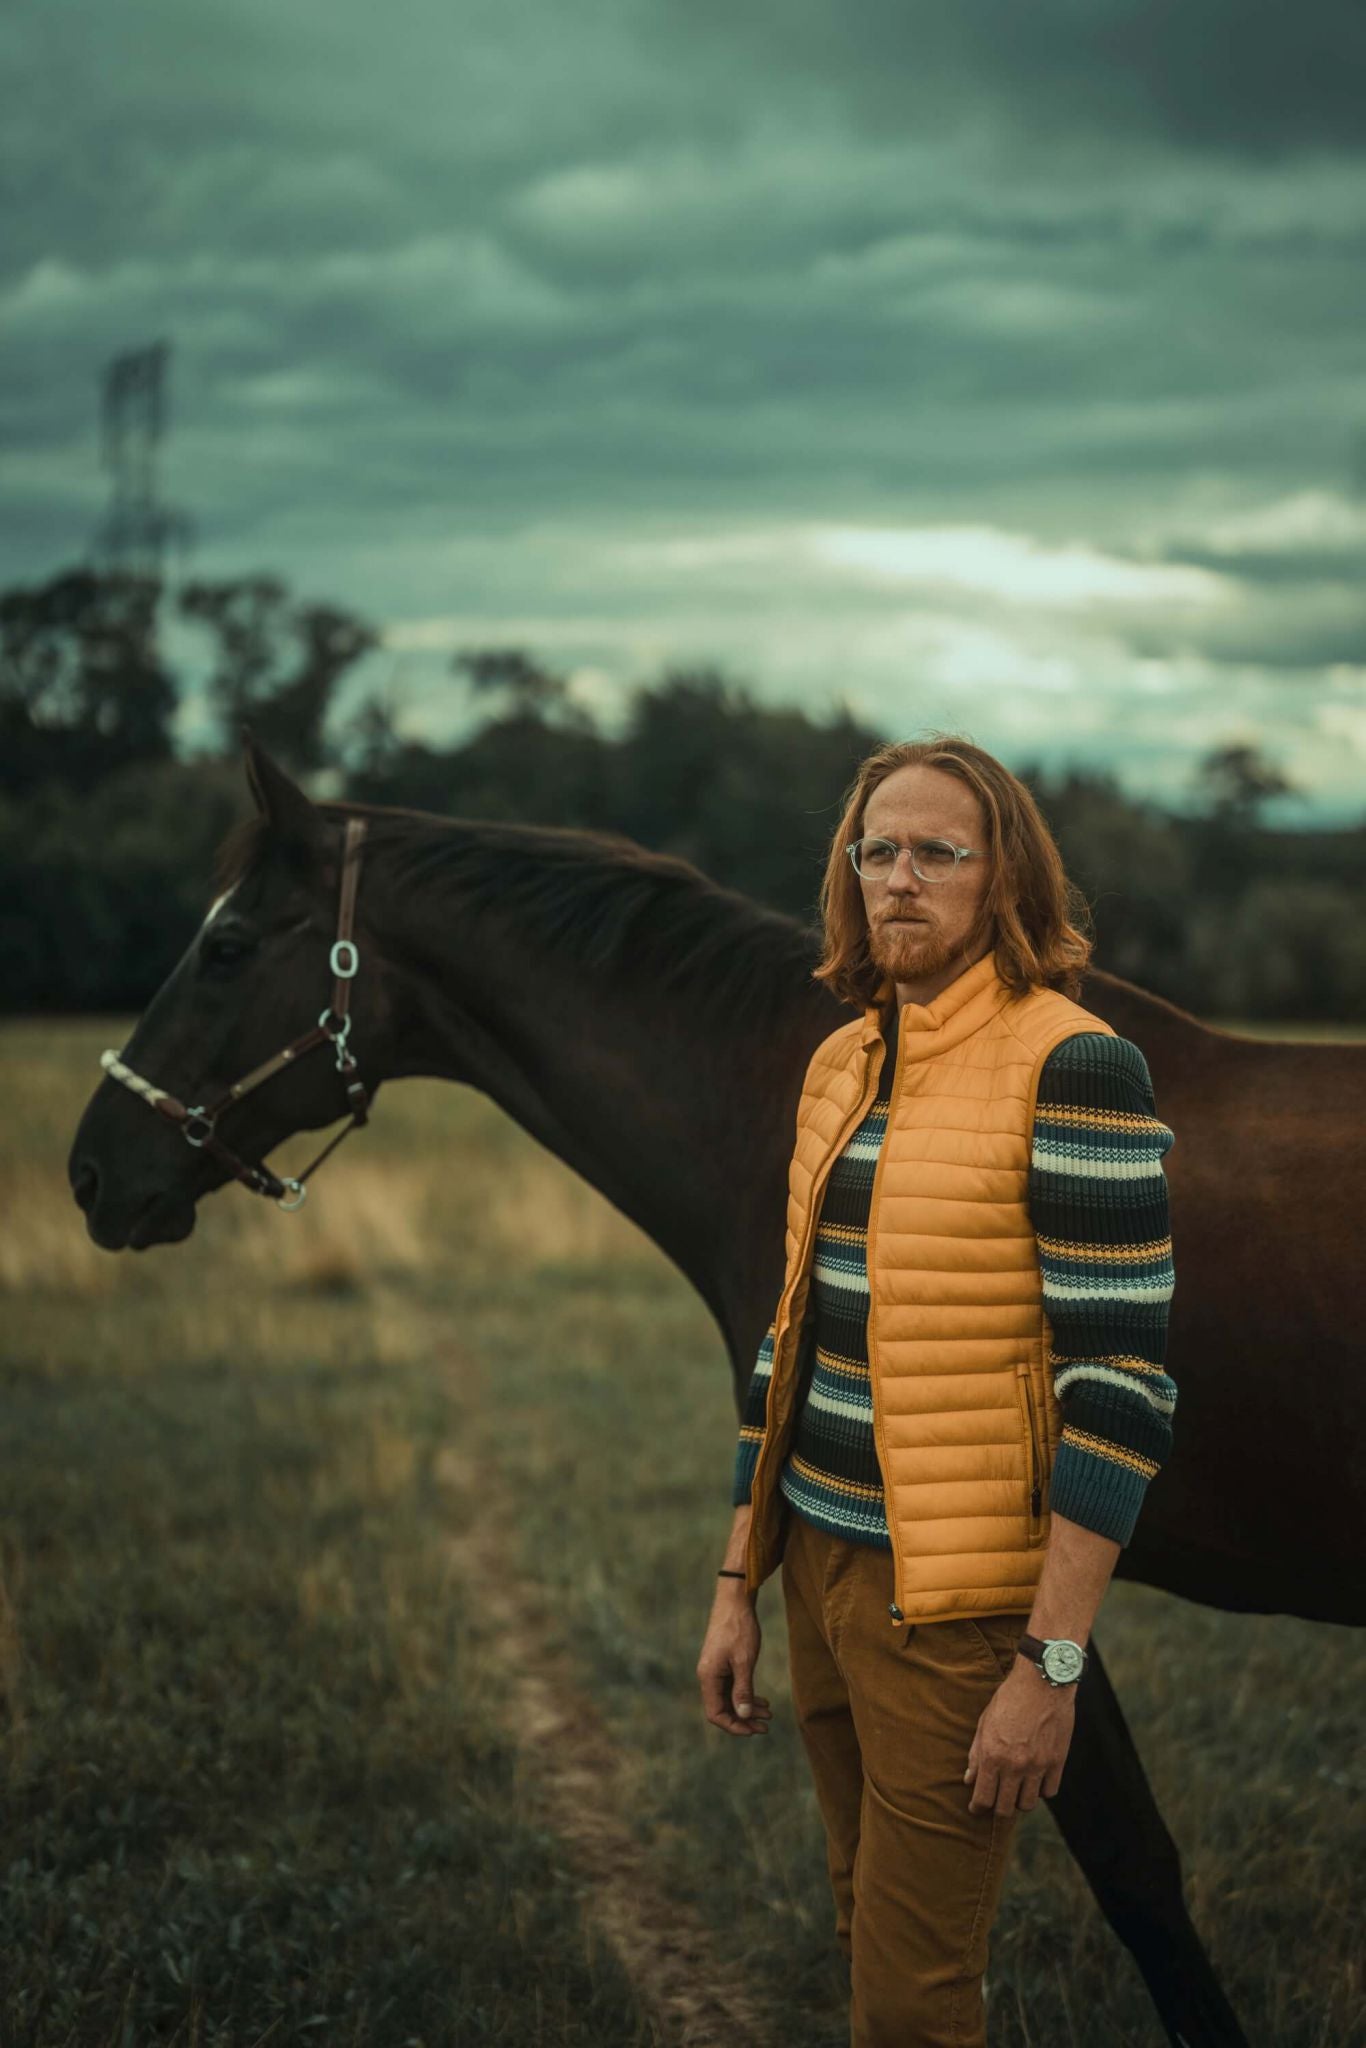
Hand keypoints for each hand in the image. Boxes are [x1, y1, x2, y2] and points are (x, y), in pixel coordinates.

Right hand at [697, 1583, 771, 1736]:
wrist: (735, 1599)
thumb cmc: (739, 1628)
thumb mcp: (744, 1661)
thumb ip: (743, 1690)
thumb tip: (743, 1716)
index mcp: (708, 1677)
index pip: (716, 1714)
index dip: (734, 1726)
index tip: (754, 1730)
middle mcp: (708, 1676)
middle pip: (723, 1708)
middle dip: (744, 1719)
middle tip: (766, 1726)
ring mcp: (715, 1669)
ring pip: (729, 1698)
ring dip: (747, 1708)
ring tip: (769, 1713)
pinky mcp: (722, 1663)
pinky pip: (732, 1687)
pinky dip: (746, 1695)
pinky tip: (762, 1700)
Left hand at [964, 1660, 1074, 1815]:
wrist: (1042, 1682)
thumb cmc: (1009, 1698)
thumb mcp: (984, 1722)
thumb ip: (976, 1754)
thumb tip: (969, 1780)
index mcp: (992, 1756)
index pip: (983, 1798)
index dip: (978, 1808)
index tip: (977, 1808)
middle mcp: (1014, 1766)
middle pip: (1005, 1808)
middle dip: (997, 1809)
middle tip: (996, 1802)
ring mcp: (1038, 1766)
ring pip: (1028, 1804)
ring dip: (1020, 1801)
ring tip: (1016, 1791)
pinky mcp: (1057, 1762)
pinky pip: (1049, 1791)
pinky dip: (1041, 1790)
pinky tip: (1035, 1781)